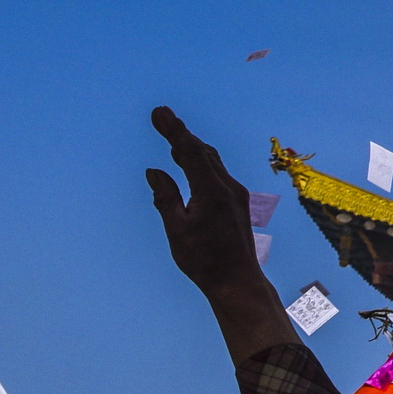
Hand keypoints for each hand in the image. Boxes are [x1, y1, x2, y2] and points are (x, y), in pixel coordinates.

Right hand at [145, 109, 282, 356]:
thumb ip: (165, 197)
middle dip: (180, 133)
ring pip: (212, 161)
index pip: (189, 152)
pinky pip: (217, 173)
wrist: (238, 281)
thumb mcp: (177, 229)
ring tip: (173, 134)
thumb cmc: (204, 260)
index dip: (173, 130)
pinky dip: (201, 162)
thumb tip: (155, 171)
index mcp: (212, 191)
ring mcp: (236, 194)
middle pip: (202, 151)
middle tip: (161, 115)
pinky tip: (190, 162)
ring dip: (191, 146)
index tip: (158, 113)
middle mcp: (228, 187)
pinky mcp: (237, 203)